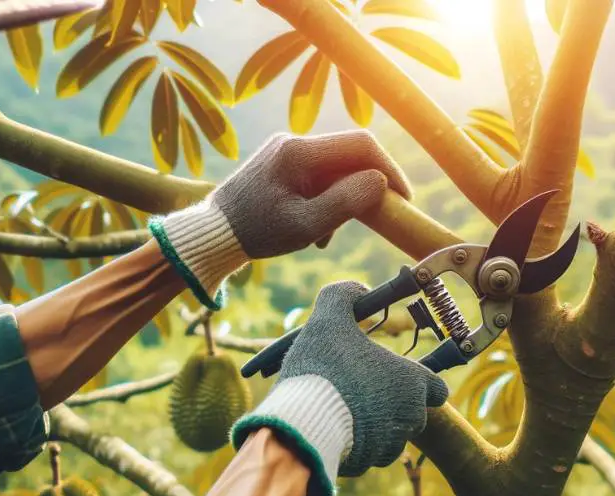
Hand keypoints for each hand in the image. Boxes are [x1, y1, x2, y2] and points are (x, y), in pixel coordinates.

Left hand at [149, 130, 411, 309]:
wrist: (212, 234)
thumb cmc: (256, 232)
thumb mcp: (305, 225)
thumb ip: (345, 202)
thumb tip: (380, 182)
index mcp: (299, 152)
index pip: (361, 145)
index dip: (389, 169)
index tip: (402, 198)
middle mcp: (293, 142)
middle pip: (349, 155)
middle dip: (366, 186)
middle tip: (377, 217)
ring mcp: (286, 151)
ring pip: (335, 168)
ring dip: (343, 198)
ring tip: (327, 234)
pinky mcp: (281, 164)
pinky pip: (318, 176)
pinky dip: (325, 199)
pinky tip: (314, 229)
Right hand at [230, 281, 447, 495]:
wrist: (301, 422)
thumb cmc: (323, 367)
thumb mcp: (329, 317)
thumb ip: (344, 295)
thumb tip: (357, 287)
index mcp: (412, 383)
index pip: (437, 388)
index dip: (419, 382)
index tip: (395, 376)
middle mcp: (410, 418)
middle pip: (412, 413)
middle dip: (391, 403)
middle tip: (361, 388)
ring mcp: (389, 446)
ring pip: (390, 436)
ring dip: (373, 424)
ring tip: (342, 409)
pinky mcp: (366, 465)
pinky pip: (366, 454)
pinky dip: (354, 444)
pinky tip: (331, 427)